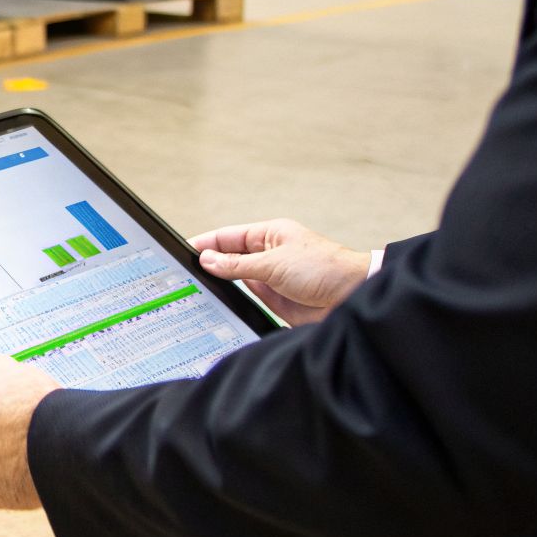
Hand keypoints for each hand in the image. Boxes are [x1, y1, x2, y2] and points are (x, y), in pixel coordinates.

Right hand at [188, 218, 371, 325]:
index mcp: (269, 235)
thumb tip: (208, 260)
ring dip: (220, 281)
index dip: (206, 243)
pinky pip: (246, 297)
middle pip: (229, 257)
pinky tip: (217, 300)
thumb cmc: (325, 269)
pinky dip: (232, 299)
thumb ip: (238, 264)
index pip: (228, 236)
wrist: (353, 299)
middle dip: (208, 263)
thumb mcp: (274, 264)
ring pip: (235, 278)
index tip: (183, 250)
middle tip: (184, 272)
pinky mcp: (275, 299)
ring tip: (195, 286)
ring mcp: (270, 278)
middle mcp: (268, 255)